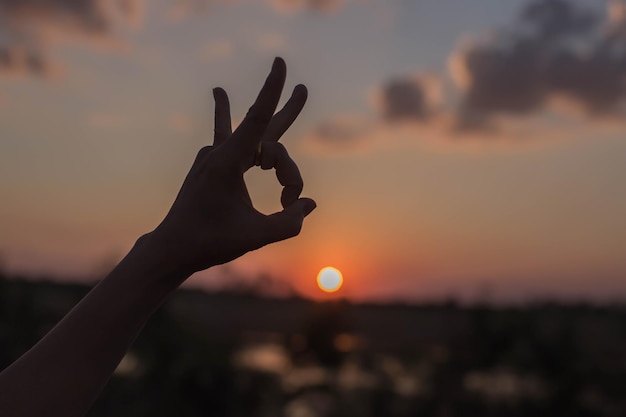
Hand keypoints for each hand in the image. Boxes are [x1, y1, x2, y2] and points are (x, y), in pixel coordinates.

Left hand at [149, 57, 315, 276]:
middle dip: (287, 110)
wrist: (171, 247)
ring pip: (253, 140)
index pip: (258, 120)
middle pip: (264, 130)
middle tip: (303, 88)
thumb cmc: (210, 242)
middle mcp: (219, 153)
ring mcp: (212, 156)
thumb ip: (289, 222)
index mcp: (227, 163)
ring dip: (275, 147)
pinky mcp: (209, 164)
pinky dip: (226, 116)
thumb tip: (309, 204)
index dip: (272, 91)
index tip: (280, 63)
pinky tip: (220, 94)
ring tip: (292, 96)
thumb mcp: (256, 237)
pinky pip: (225, 134)